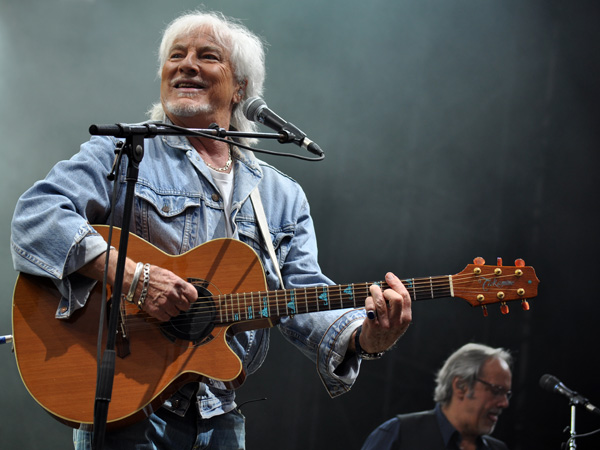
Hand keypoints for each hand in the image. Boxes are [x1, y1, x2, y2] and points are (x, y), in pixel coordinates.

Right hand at [79, 251, 197, 322]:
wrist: (135, 279)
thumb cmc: (151, 275)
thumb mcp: (169, 275)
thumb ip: (179, 284)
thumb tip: (186, 291)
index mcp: (178, 284)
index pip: (194, 296)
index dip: (190, 297)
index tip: (188, 298)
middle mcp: (173, 294)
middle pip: (186, 306)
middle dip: (181, 304)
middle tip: (175, 301)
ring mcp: (165, 303)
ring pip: (176, 313)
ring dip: (172, 310)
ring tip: (166, 304)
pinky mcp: (156, 311)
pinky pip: (166, 318)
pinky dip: (164, 315)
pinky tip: (161, 308)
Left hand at [357, 272, 411, 353]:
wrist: (376, 344)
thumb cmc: (387, 325)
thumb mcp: (398, 318)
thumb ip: (397, 303)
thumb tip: (390, 278)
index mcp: (406, 318)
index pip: (405, 297)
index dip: (396, 283)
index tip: (389, 276)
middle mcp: (397, 322)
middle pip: (396, 298)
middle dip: (387, 289)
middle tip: (381, 288)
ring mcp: (385, 324)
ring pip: (380, 301)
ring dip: (375, 291)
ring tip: (373, 289)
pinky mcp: (373, 325)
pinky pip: (370, 307)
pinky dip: (368, 300)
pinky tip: (369, 301)